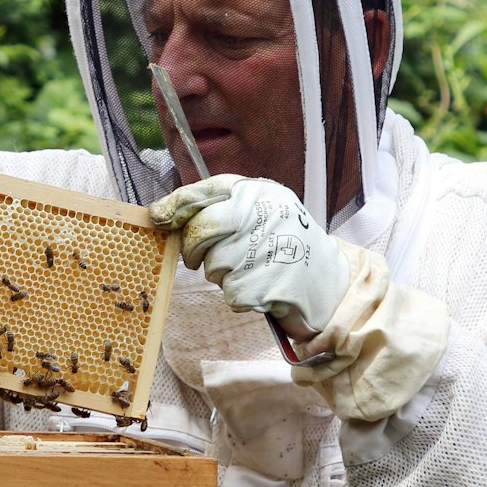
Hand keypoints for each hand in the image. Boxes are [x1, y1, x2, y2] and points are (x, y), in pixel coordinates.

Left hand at [148, 175, 350, 336]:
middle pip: (200, 231)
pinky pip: (231, 292)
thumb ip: (217, 209)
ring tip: (252, 269)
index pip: (205, 191)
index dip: (177, 205)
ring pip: (213, 265)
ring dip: (224, 275)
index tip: (158, 217)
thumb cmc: (283, 245)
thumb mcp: (257, 213)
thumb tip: (161, 214)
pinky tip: (261, 287)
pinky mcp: (266, 283)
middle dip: (193, 249)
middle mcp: (263, 214)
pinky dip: (240, 296)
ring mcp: (265, 248)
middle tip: (201, 257)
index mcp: (258, 192)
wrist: (328, 282)